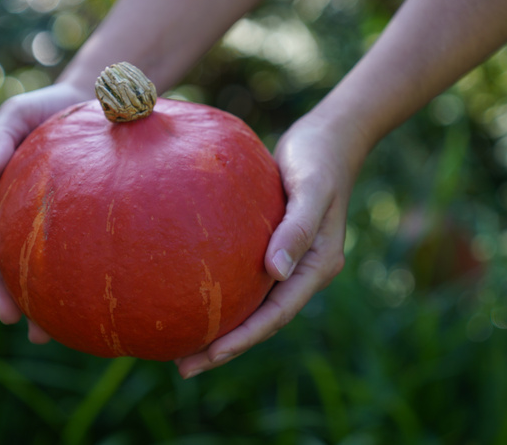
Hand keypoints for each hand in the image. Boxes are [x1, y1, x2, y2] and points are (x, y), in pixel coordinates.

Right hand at [0, 82, 93, 342]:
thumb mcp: (19, 111)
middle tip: (10, 316)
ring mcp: (35, 223)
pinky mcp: (63, 229)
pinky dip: (63, 286)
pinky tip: (76, 312)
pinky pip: (61, 260)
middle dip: (1, 288)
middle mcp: (9, 210)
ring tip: (41, 333)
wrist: (89, 109)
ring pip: (27, 268)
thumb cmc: (48, 109)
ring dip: (29, 301)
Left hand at [174, 110, 368, 377]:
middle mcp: (301, 272)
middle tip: (182, 367)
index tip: (208, 355)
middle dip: (225, 347)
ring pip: (251, 305)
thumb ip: (297, 227)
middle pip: (261, 320)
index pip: (277, 314)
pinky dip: (220, 294)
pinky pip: (243, 279)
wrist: (326, 138)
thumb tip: (274, 271)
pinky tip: (189, 296)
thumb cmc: (317, 159)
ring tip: (180, 345)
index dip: (243, 338)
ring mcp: (287, 263)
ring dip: (220, 327)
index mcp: (316, 267)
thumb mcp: (311, 189)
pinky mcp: (271, 248)